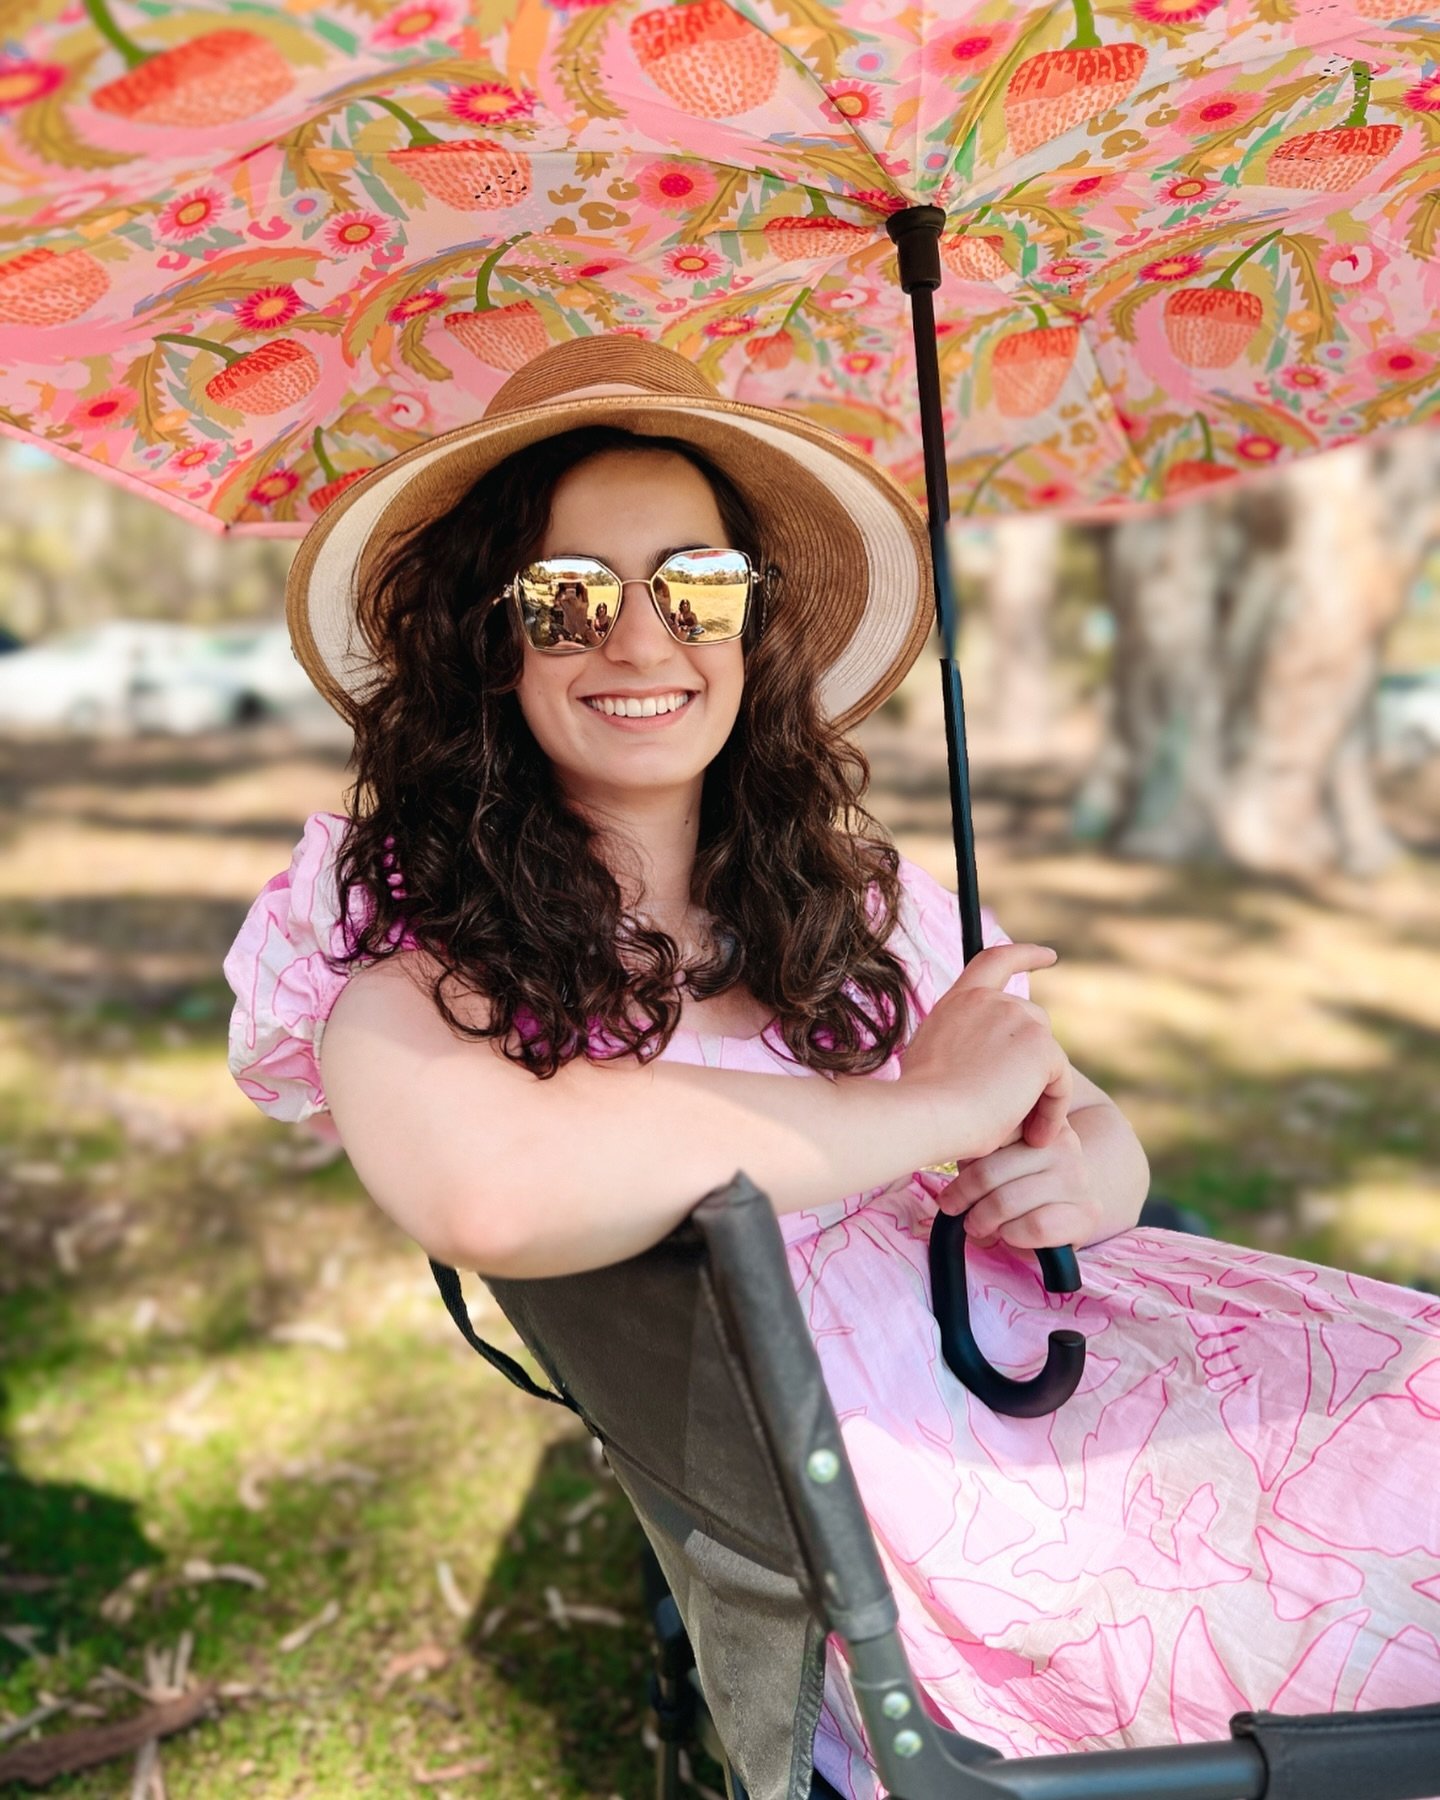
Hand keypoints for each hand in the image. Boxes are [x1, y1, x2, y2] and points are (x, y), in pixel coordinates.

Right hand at [898, 944, 1073, 1162]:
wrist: (925, 1113)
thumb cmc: (921, 1105)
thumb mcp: (932, 1060)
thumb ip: (959, 1046)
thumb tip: (980, 1063)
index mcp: (958, 1001)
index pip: (994, 961)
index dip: (1025, 955)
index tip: (1048, 956)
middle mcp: (988, 1000)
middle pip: (1032, 1024)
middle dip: (1032, 1063)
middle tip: (1019, 1111)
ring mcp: (1016, 1017)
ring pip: (1047, 1056)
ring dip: (1041, 1093)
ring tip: (1024, 1131)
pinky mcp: (1039, 1046)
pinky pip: (1059, 1082)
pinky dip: (1053, 1111)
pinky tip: (1036, 1137)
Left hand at [935, 1118, 1098, 1250]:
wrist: (1070, 1207)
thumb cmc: (1020, 1178)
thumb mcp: (999, 1154)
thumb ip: (979, 1147)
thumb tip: (944, 1160)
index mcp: (1039, 1119)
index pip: (989, 1134)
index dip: (965, 1157)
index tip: (954, 1172)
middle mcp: (1065, 1144)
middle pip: (991, 1170)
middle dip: (964, 1195)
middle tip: (952, 1206)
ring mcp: (1078, 1178)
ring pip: (1008, 1200)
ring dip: (982, 1219)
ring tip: (974, 1225)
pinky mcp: (1087, 1214)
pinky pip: (1035, 1226)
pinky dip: (1011, 1234)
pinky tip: (1005, 1234)